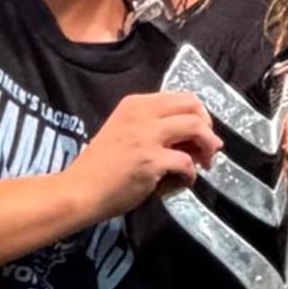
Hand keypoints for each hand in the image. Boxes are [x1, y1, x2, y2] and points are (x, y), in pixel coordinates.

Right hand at [62, 92, 222, 220]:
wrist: (79, 190)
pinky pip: (186, 162)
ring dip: (207, 147)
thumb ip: (156, 128)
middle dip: (208, 128)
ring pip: (197, 127)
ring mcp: (146, 135)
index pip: (183, 98)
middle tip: (208, 149)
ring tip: (203, 164)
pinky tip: (183, 182)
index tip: (200, 135)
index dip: (199, 116)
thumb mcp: (127, 132)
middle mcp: (142, 113)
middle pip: (194, 107)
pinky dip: (191, 174)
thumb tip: (196, 137)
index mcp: (136, 104)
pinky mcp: (150, 160)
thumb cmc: (102, 166)